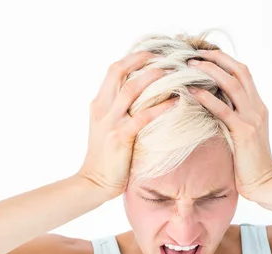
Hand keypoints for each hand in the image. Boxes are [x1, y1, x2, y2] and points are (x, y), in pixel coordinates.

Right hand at [77, 51, 177, 198]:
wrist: (94, 182)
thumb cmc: (106, 157)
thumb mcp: (106, 127)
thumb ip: (118, 111)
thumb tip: (142, 99)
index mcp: (99, 104)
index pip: (113, 70)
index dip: (132, 58)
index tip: (152, 53)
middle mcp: (102, 108)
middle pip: (119, 72)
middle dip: (142, 60)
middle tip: (165, 56)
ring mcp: (110, 122)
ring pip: (131, 90)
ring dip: (152, 78)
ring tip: (172, 72)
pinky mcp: (120, 137)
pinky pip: (143, 117)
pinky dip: (161, 107)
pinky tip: (176, 102)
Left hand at [186, 50, 271, 201]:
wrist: (265, 183)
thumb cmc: (250, 164)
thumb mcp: (243, 135)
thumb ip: (233, 118)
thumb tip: (211, 107)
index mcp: (258, 107)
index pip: (243, 73)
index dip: (224, 60)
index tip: (204, 55)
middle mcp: (257, 108)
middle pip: (239, 71)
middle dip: (216, 58)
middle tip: (194, 52)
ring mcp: (252, 119)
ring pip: (232, 84)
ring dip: (210, 71)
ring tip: (190, 65)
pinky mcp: (244, 133)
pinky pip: (223, 110)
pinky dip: (207, 98)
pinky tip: (192, 92)